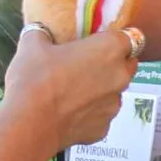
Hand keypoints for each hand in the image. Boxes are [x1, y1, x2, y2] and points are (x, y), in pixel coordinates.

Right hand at [2, 25, 134, 150]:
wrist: (29, 124)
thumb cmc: (35, 79)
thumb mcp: (32, 45)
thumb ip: (42, 33)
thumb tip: (39, 32)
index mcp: (110, 49)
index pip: (131, 37)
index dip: (117, 38)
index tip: (102, 40)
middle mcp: (120, 76)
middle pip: (128, 64)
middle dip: (114, 63)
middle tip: (87, 63)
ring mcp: (114, 105)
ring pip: (115, 92)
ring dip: (102, 89)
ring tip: (74, 91)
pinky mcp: (104, 129)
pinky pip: (101, 115)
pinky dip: (90, 113)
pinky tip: (69, 112)